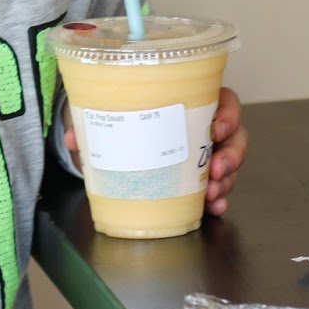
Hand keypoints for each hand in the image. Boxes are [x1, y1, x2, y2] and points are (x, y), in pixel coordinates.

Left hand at [61, 85, 248, 216]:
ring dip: (227, 181)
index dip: (228, 114)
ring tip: (212, 194)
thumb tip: (73, 139)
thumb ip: (94, 124)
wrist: (120, 141)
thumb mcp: (110, 115)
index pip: (224, 101)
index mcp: (191, 102)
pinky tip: (213, 207)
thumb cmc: (126, 116)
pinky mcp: (200, 178)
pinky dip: (218, 199)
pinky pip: (219, 188)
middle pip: (235, 137)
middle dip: (231, 155)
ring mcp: (206, 154)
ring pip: (231, 165)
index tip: (216, 129)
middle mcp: (204, 127)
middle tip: (217, 170)